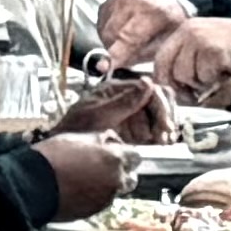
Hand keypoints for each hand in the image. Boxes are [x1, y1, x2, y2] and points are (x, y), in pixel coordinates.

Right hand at [35, 132, 129, 218]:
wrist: (31, 185)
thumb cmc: (50, 158)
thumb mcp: (74, 138)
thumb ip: (98, 140)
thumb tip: (109, 141)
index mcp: (114, 159)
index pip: (135, 156)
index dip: (123, 153)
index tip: (111, 152)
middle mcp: (116, 180)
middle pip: (130, 178)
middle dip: (120, 172)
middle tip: (100, 167)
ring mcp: (105, 198)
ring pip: (114, 191)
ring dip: (105, 185)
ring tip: (82, 179)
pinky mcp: (93, 211)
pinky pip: (99, 202)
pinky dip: (92, 196)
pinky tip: (75, 190)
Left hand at [52, 72, 167, 141]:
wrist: (65, 148)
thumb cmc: (75, 130)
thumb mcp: (99, 115)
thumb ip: (124, 101)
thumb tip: (148, 83)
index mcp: (115, 88)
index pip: (148, 89)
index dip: (160, 106)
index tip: (165, 125)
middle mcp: (125, 96)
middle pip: (157, 99)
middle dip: (164, 117)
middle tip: (165, 135)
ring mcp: (129, 111)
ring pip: (157, 112)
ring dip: (163, 126)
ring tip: (162, 141)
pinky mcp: (132, 126)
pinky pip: (153, 125)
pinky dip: (159, 133)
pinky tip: (160, 142)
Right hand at [97, 0, 222, 82]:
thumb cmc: (169, 23)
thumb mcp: (169, 39)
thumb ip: (150, 54)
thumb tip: (128, 71)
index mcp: (153, 12)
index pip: (130, 37)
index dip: (117, 54)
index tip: (103, 67)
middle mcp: (131, 3)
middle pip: (113, 36)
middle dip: (119, 50)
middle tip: (134, 52)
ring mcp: (116, 1)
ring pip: (105, 33)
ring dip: (113, 43)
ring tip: (131, 41)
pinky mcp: (105, 4)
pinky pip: (100, 27)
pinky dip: (109, 35)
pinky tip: (122, 33)